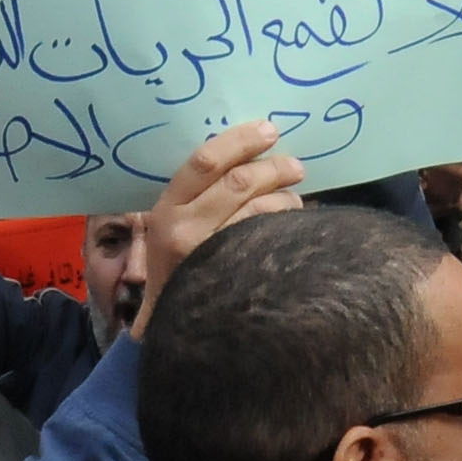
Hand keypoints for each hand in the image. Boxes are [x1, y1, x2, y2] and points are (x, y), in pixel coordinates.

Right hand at [131, 120, 305, 332]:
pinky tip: (291, 227)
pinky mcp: (232, 276)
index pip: (204, 161)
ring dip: (285, 198)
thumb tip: (247, 159)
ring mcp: (208, 254)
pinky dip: (285, 225)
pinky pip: (268, 239)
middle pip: (239, 182)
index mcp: (166, 209)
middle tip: (295, 167)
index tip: (268, 131)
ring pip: (260, 210)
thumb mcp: (170, 230)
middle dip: (274, 168)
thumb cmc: (175, 271)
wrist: (172, 330)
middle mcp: (184, 228)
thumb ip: (197, 198)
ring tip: (294, 198)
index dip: (240, 141)